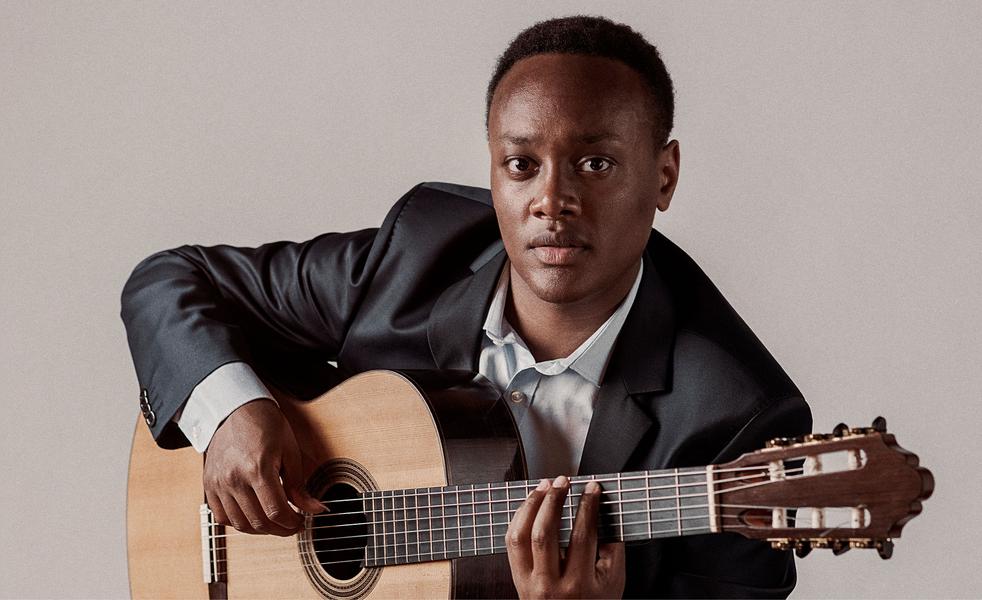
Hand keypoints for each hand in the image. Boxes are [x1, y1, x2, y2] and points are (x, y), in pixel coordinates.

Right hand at [203, 399, 323, 534]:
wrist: (236, 409)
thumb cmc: (265, 425)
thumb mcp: (290, 451)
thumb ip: (299, 486)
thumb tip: (315, 509)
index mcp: (257, 468)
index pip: (276, 511)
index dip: (292, 523)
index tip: (301, 522)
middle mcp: (234, 479)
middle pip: (258, 521)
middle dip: (280, 529)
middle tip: (292, 524)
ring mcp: (218, 483)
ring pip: (240, 524)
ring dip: (260, 529)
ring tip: (274, 521)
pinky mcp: (208, 485)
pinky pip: (221, 517)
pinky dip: (238, 523)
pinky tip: (253, 515)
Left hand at [506, 475, 625, 598]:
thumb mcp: (612, 582)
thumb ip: (611, 548)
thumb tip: (603, 511)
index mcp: (578, 586)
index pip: (582, 537)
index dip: (587, 507)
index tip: (592, 488)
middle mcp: (550, 585)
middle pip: (544, 533)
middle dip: (554, 500)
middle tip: (563, 481)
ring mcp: (529, 583)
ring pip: (521, 536)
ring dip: (532, 504)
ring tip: (545, 486)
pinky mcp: (517, 579)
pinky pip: (511, 542)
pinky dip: (520, 518)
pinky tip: (531, 504)